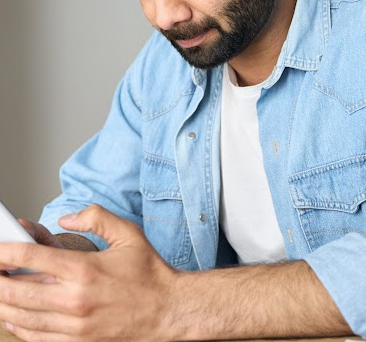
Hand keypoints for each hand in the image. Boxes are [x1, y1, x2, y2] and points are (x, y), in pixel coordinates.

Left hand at [0, 205, 178, 340]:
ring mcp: (74, 326)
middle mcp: (74, 300)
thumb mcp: (128, 234)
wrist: (168, 310)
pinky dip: (18, 327)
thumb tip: (66, 218)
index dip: (6, 250)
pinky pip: (36, 338)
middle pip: (16, 291)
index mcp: (84, 269)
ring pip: (21, 318)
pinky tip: (13, 316)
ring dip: (2, 303)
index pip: (31, 257)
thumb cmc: (149, 273)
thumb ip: (96, 217)